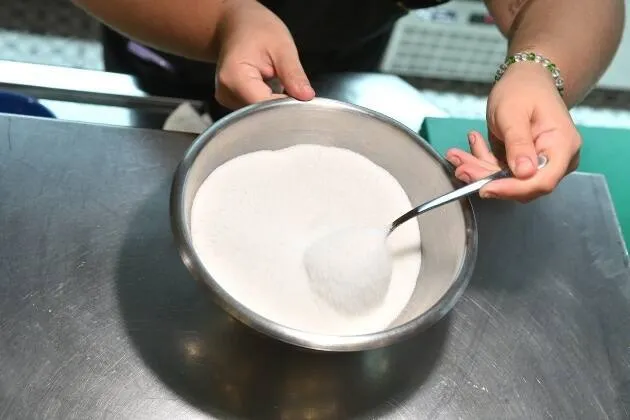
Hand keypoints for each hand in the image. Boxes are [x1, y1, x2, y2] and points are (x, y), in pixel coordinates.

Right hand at [214, 0, 314, 108]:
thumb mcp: (282, 46)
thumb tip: (306, 97)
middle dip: (281, 106)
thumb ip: (293, 74)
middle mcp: (226, 92)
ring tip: (279, 83)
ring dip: (275, 105)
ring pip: (259, 115)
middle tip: (294, 90)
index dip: (285, 106)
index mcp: (234, 77)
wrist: (236, 26)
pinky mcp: (232, 102)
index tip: (301, 98)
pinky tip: (271, 88)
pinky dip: (268, 103)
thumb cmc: (257, 30)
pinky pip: (255, 111)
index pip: (264, 106)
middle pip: (260, 114)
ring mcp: (227, 99)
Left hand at [446, 62, 580, 201]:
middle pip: (521, 185)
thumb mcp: (513, 113)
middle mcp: (556, 161)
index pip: (542, 181)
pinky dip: (482, 162)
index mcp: (562, 147)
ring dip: (478, 169)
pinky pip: (501, 173)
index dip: (513, 189)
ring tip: (457, 155)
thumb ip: (518, 143)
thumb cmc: (523, 90)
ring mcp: (540, 165)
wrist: (525, 80)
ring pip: (506, 181)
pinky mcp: (523, 166)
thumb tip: (524, 173)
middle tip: (460, 167)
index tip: (485, 188)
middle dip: (486, 177)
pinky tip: (473, 144)